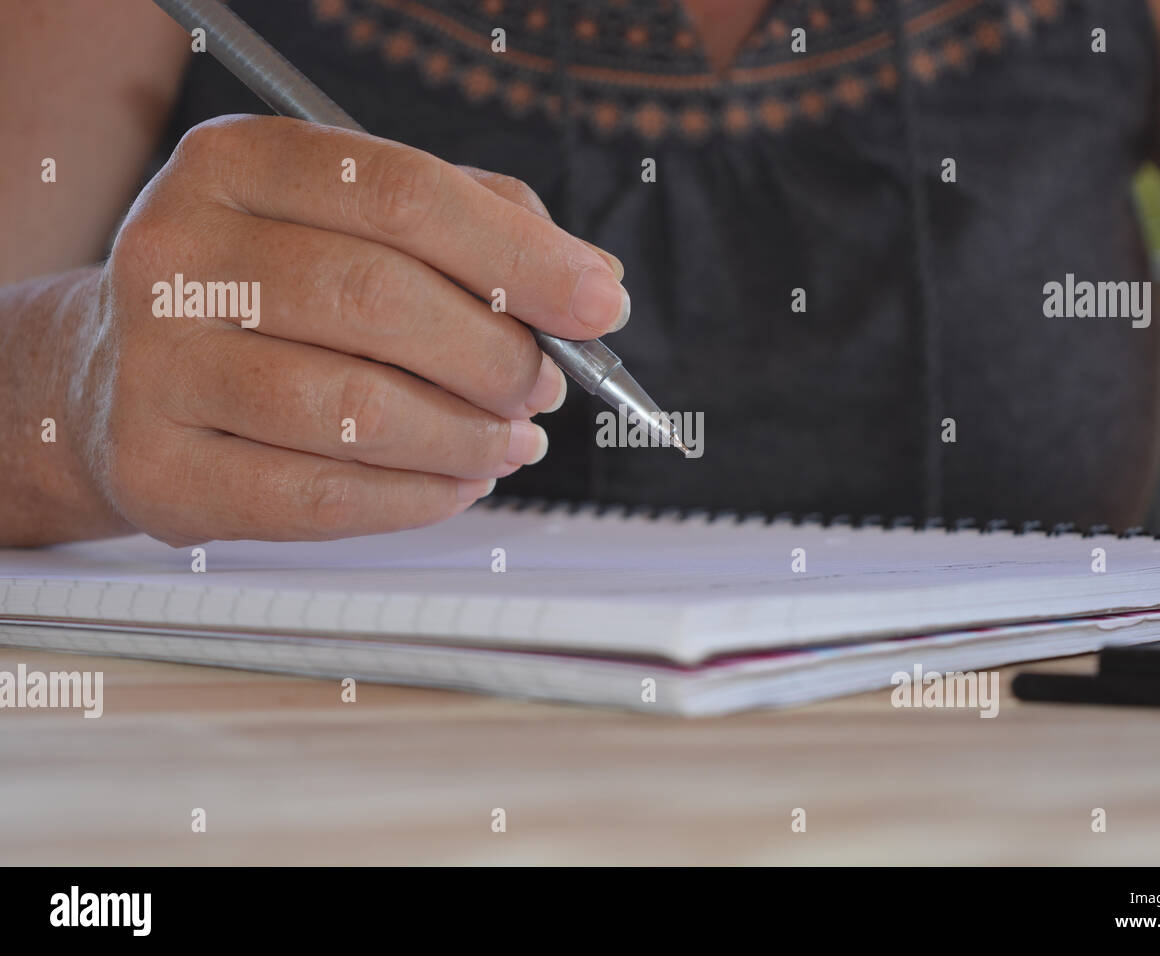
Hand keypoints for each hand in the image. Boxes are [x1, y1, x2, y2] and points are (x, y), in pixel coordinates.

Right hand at [73, 115, 628, 544]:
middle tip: (545, 387)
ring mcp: (154, 366)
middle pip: (380, 300)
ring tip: (512, 441)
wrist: (119, 377)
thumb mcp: (353, 223)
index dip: (519, 254)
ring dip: (466, 437)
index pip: (402, 195)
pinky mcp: (158, 469)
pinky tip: (456, 483)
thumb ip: (476, 227)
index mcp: (235, 166)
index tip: (601, 303)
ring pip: (355, 409)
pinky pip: (320, 497)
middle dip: (496, 356)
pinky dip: (416, 499)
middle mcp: (176, 255)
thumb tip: (592, 281)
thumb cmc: (271, 295)